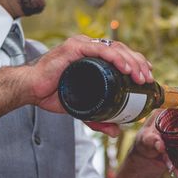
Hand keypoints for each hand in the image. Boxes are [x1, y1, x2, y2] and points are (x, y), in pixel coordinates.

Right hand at [19, 36, 152, 127]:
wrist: (30, 90)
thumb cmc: (52, 93)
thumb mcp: (83, 108)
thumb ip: (98, 120)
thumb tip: (115, 132)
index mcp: (94, 56)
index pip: (121, 54)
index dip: (137, 62)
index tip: (148, 76)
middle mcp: (90, 47)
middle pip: (122, 50)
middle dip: (138, 63)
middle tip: (147, 80)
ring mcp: (82, 45)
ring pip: (115, 48)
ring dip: (131, 61)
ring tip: (140, 77)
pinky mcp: (74, 48)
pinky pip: (100, 50)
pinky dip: (115, 57)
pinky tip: (125, 67)